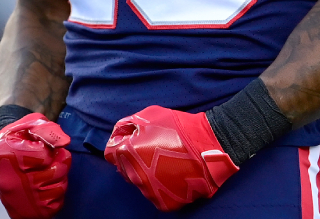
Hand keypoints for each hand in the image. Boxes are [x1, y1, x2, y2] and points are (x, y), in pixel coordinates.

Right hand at [0, 113, 72, 217]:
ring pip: (58, 189)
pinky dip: (56, 193)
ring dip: (60, 178)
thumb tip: (64, 143)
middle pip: (54, 174)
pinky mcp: (27, 211)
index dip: (48, 150)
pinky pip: (56, 204)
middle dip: (60, 163)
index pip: (43, 156)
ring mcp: (18, 199)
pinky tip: (47, 184)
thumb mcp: (30, 124)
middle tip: (51, 159)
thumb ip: (47, 129)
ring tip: (49, 170)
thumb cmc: (20, 138)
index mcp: (6, 156)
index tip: (41, 149)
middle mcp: (9, 181)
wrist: (5, 157)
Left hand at [105, 105, 238, 210]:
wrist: (209, 145)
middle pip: (125, 169)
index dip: (121, 144)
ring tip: (166, 163)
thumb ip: (127, 125)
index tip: (134, 142)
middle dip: (134, 160)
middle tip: (154, 151)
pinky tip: (173, 174)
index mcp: (127, 154)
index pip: (111, 153)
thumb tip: (118, 135)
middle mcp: (134, 176)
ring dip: (148, 175)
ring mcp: (150, 192)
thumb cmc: (179, 127)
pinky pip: (157, 195)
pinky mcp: (165, 203)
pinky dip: (163, 187)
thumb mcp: (149, 115)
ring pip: (141, 183)